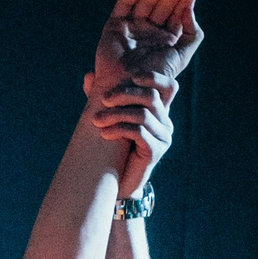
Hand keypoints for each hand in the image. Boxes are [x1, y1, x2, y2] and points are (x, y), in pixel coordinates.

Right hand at [84, 0, 203, 134]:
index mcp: (164, 40)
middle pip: (162, 5)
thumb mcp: (182, 55)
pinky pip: (124, 5)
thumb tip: (189, 10)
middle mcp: (148, 32)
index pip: (176, 13)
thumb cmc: (155, 76)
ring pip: (145, 2)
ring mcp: (131, 28)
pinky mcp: (114, 26)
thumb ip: (192, 33)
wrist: (128, 89)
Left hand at [101, 85, 174, 202]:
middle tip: (103, 99)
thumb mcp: (108, 118)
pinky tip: (104, 133)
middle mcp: (165, 123)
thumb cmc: (112, 149)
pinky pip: (138, 133)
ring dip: (115, 114)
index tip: (131, 76)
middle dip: (124, 94)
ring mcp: (163, 138)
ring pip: (142, 114)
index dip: (154, 77)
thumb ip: (102, 97)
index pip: (168, 87)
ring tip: (96, 120)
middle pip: (151, 96)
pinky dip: (118, 129)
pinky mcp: (156, 152)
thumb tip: (89, 76)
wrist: (115, 183)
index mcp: (158, 112)